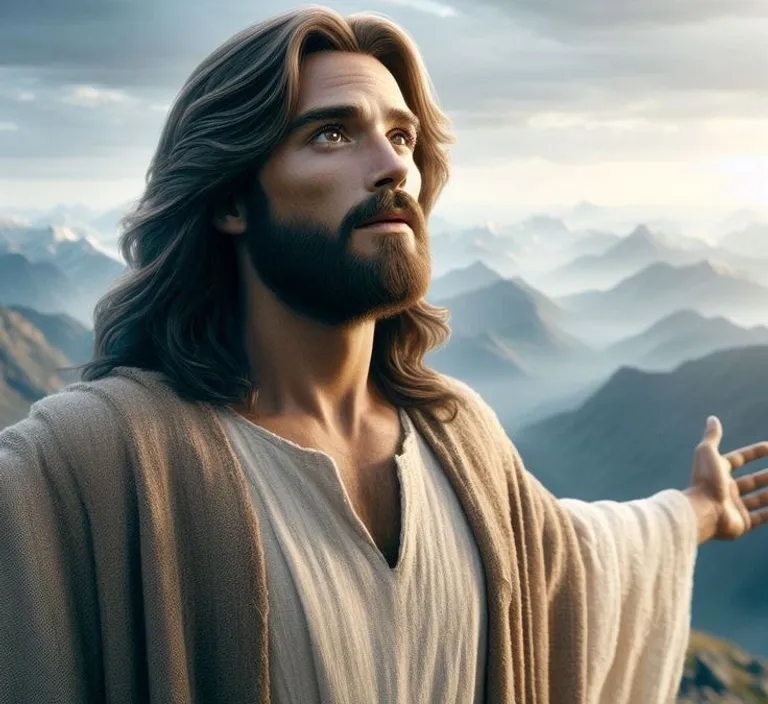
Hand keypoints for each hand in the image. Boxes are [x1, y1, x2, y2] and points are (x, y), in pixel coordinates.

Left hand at [688, 416, 767, 541]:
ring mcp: (735, 507)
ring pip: (760, 498)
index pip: (738, 460)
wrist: (702, 511)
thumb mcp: (707, 453)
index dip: (753, 453)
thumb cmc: (704, 481)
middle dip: (767, 475)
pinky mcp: (743, 523)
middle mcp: (727, 490)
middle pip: (751, 481)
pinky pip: (762, 517)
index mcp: (718, 473)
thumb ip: (712, 437)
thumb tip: (712, 418)